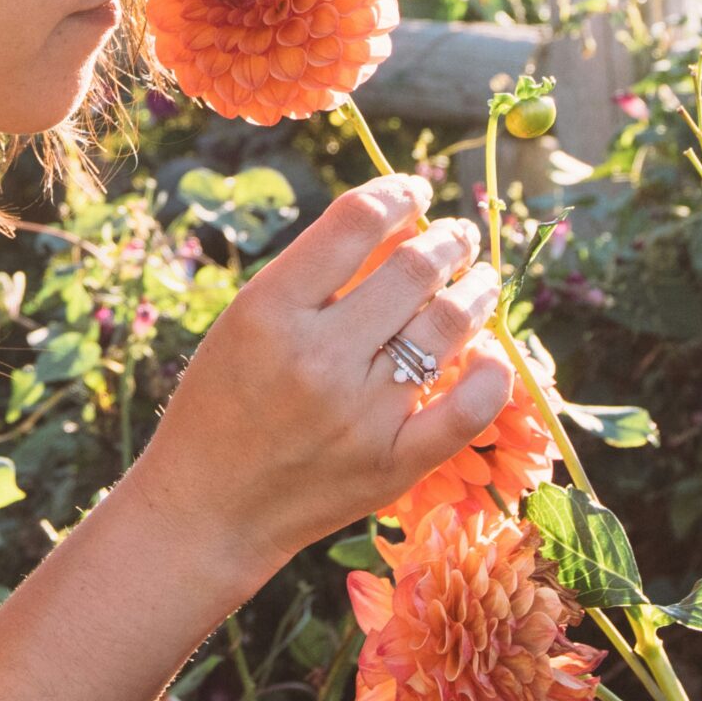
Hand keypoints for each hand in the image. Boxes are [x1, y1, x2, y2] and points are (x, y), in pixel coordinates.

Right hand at [122, 172, 510, 603]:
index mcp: (269, 311)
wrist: (207, 508)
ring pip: (450, 325)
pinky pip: (470, 407)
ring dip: (477, 290)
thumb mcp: (242, 325)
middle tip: (457, 236)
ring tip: (480, 281)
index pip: (356, 222)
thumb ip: (309, 280)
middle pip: (414, 268)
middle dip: (448, 239)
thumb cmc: (219, 407)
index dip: (397, 193)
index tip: (414, 193)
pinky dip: (494, 373)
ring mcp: (360, 412)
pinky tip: (494, 353)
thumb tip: (393, 228)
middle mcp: (318, 356)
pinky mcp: (393, 462)